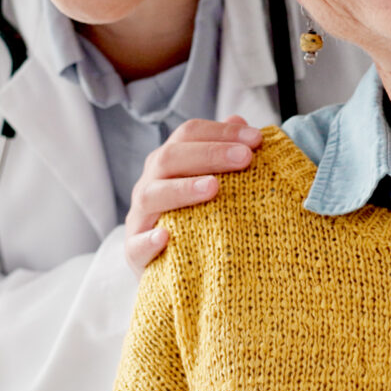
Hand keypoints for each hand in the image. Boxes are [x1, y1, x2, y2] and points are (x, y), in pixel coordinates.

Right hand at [122, 117, 262, 269]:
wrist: (175, 269)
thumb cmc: (197, 219)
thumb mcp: (211, 184)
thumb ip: (224, 153)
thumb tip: (240, 121)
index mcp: (168, 163)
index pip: (188, 134)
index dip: (221, 132)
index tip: (256, 139)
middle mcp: (151, 184)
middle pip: (170, 158)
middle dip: (209, 154)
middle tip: (245, 158)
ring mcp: (140, 218)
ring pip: (152, 195)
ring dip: (182, 189)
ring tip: (213, 188)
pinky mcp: (134, 252)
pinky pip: (136, 245)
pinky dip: (149, 240)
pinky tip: (166, 237)